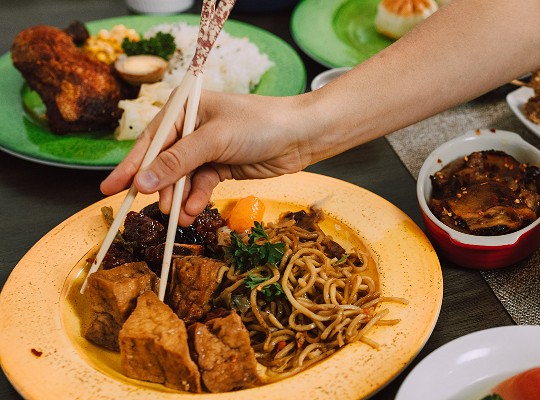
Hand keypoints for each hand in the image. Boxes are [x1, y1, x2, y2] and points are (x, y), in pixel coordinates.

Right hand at [100, 91, 313, 225]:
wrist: (301, 135)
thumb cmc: (259, 124)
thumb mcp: (214, 140)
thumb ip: (177, 161)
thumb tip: (141, 182)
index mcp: (184, 109)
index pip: (149, 141)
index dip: (130, 166)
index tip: (110, 189)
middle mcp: (190, 129)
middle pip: (162, 163)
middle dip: (159, 188)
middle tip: (154, 209)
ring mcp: (206, 150)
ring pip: (181, 180)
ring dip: (179, 199)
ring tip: (178, 217)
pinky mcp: (221, 167)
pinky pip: (199, 186)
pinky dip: (196, 200)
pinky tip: (194, 212)